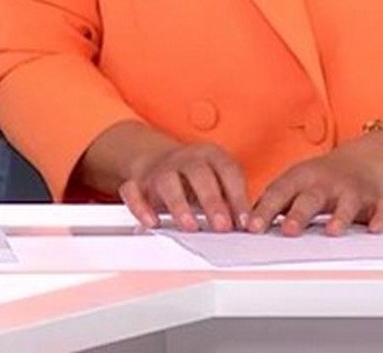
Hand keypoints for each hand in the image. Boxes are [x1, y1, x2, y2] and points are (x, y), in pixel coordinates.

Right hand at [82, 122, 251, 232]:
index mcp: (210, 155)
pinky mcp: (138, 182)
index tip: (245, 222)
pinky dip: (140, 206)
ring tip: (190, 226)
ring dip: (178, 204)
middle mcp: (184, 159)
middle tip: (222, 227)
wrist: (157, 159)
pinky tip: (152, 222)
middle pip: (198, 174)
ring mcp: (159, 170)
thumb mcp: (219, 181)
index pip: (227, 171)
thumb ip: (233, 200)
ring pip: (166, 181)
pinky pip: (133, 191)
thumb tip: (250, 227)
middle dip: (211, 201)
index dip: (237, 197)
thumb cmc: (197, 178)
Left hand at [247, 136, 382, 235]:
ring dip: (339, 217)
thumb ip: (273, 202)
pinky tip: (375, 229)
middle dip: (299, 214)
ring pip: (346, 204)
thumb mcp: (295, 183)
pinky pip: (380, 209)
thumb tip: (241, 223)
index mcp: (301, 179)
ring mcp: (352, 191)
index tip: (252, 228)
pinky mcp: (377, 199)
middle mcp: (325, 183)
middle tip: (287, 231)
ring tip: (332, 232)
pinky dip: (379, 218)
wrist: (366, 160)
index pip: (279, 194)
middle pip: (310, 199)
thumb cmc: (323, 178)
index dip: (264, 211)